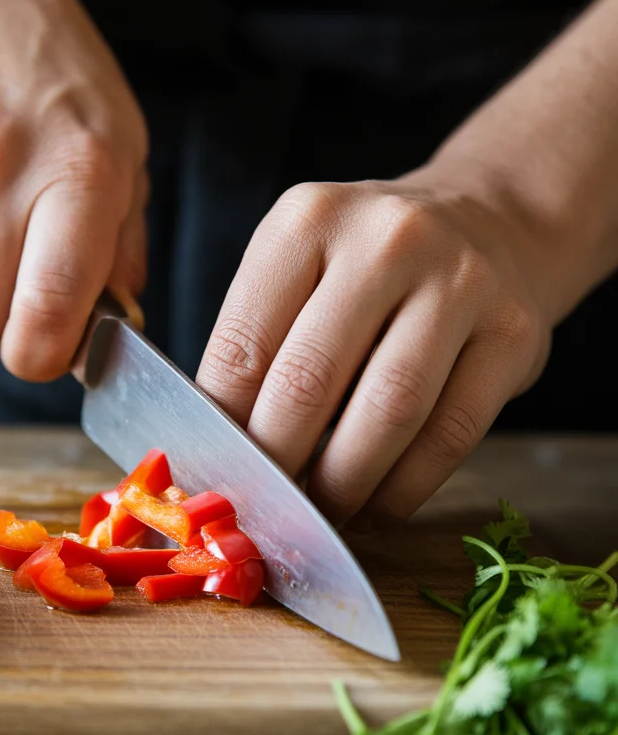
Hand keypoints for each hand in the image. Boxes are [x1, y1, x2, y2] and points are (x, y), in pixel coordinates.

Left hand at [197, 171, 559, 527]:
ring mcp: (461, 282)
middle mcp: (387, 240)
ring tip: (320, 514)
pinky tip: (375, 507)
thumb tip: (221, 451)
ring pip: (388, 413)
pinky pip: (451, 435)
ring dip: (343, 485)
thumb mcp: (301, 267)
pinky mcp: (515, 333)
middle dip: (279, 463)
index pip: (244, 345)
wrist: (493, 222)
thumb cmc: (369, 266)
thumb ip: (259, 343)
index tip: (219, 474)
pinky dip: (403, 490)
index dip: (223, 427)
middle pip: (309, 382)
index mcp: (308, 220)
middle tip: (266, 507)